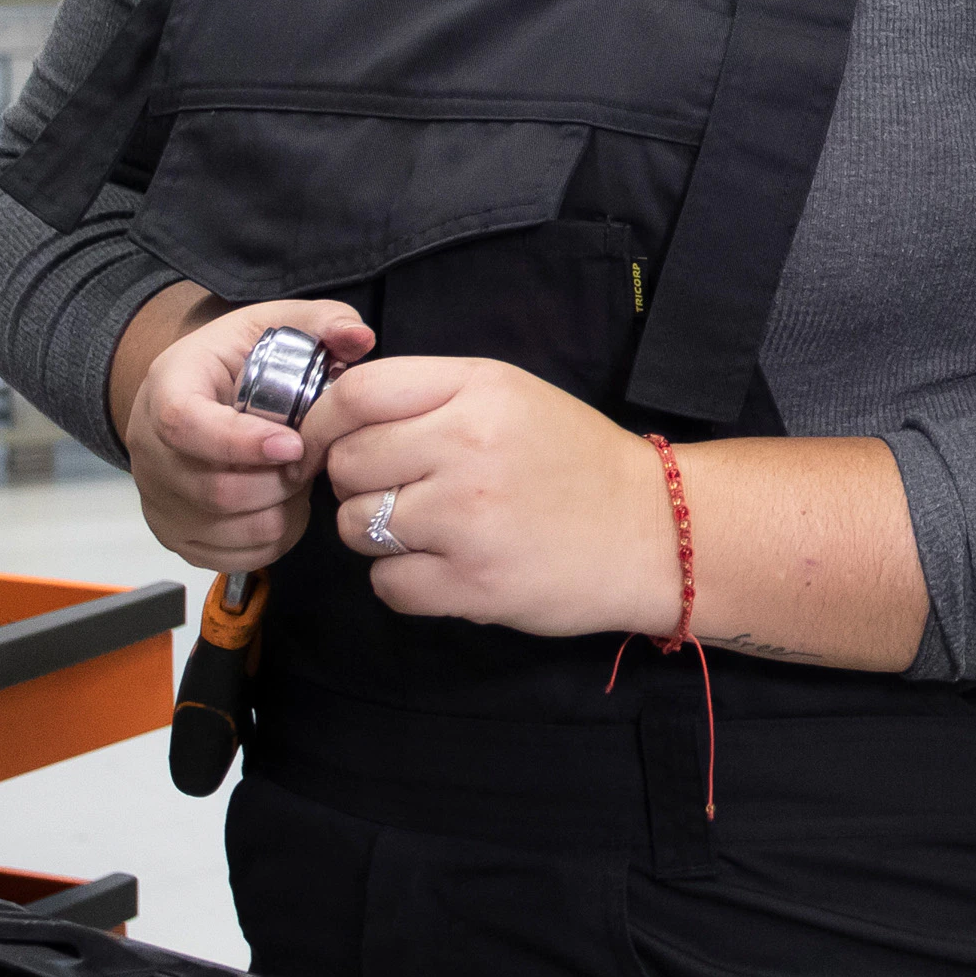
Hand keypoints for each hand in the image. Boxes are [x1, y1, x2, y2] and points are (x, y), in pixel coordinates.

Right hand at [120, 298, 371, 580]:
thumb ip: (321, 321)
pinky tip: (280, 503)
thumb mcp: (272, 323)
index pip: (185, 424)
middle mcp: (151, 450)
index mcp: (168, 387)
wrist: (191, 393)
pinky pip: (234, 555)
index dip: (242, 442)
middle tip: (308, 458)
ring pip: (232, 529)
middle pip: (217, 490)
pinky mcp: (175, 534)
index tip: (294, 444)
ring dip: (281, 510)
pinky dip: (272, 537)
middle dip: (281, 480)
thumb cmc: (235, 360)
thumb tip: (360, 338)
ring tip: (293, 476)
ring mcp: (159, 499)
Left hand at [306, 355, 670, 638]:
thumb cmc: (574, 460)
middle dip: (354, 481)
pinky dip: (402, 580)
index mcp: (476, 391)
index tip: (326, 441)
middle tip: (394, 490)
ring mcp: (468, 520)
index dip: (323, 420)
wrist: (652, 532)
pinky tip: (440, 566)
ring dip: (374, 532)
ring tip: (424, 529)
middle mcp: (467, 448)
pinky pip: (386, 583)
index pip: (357, 395)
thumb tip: (339, 410)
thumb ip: (430, 394)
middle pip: (347, 463)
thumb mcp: (509, 395)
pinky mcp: (472, 585)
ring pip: (355, 526)